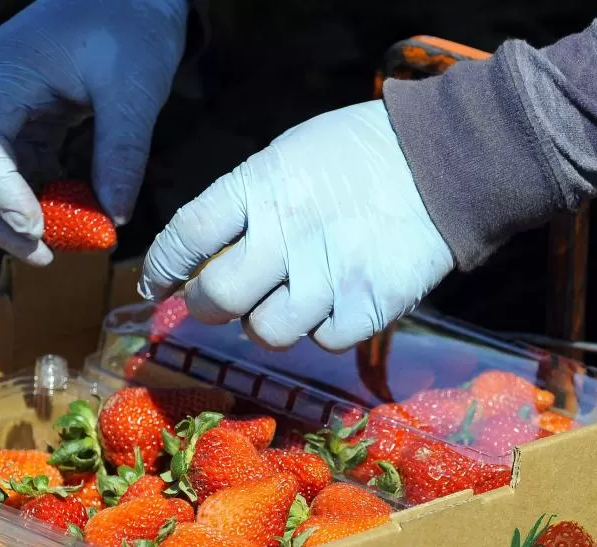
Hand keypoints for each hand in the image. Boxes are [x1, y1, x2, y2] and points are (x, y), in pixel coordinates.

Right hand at [0, 0, 188, 265]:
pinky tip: (67, 219)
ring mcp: (5, 103)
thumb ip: (122, 152)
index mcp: (6, 71)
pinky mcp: (27, 116)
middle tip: (41, 258)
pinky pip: (21, 164)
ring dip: (17, 214)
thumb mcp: (135, 89)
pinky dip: (39, 196)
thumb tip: (114, 217)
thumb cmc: (133, 24)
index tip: (33, 229)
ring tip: (55, 249)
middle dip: (0, 217)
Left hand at [138, 100, 455, 351]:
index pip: (186, 236)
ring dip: (265, 321)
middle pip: (218, 298)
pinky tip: (332, 301)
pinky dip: (321, 328)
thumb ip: (242, 202)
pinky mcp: (367, 307)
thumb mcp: (286, 155)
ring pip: (266, 331)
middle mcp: (286, 234)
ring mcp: (328, 276)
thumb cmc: (354, 155)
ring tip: (285, 297)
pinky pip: (322, 341)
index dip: (161, 268)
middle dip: (205, 306)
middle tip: (212, 301)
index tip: (154, 285)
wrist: (442, 161)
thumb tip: (202, 253)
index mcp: (259, 187)